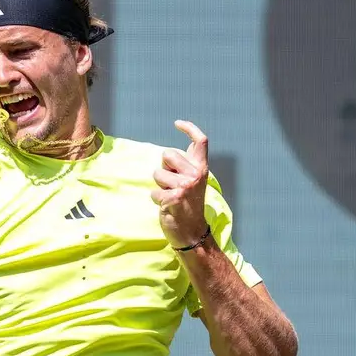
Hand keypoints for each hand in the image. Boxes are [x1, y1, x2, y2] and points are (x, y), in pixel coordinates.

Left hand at [151, 120, 211, 248]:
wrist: (192, 232)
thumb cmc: (189, 205)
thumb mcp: (194, 181)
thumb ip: (187, 166)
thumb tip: (176, 151)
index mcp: (202, 168)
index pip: (200, 141)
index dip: (189, 128)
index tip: (177, 123)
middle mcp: (195, 175)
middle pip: (168, 154)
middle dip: (164, 167)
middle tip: (172, 184)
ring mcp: (184, 186)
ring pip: (157, 173)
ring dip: (159, 186)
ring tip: (170, 196)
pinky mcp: (173, 198)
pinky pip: (153, 192)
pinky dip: (155, 199)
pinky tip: (166, 206)